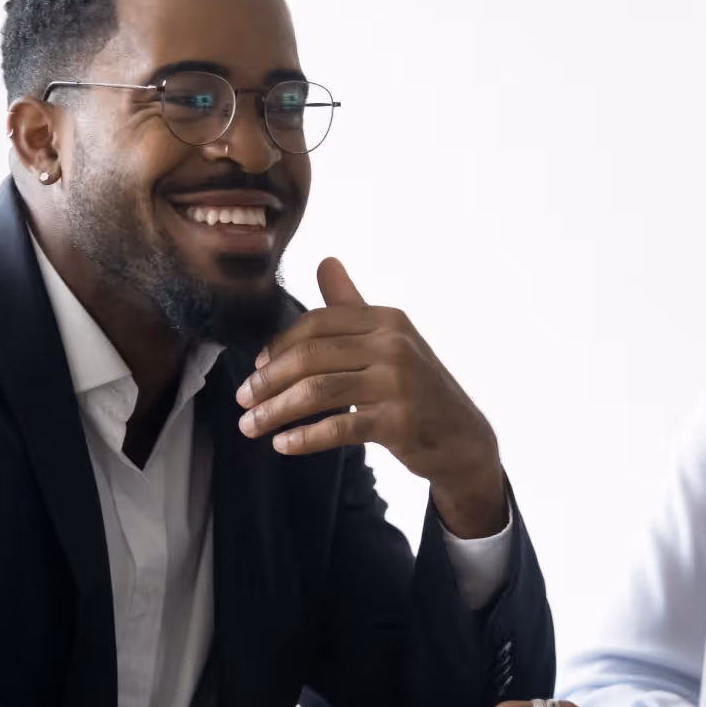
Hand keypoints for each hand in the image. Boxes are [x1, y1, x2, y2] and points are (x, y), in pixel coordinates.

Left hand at [234, 257, 506, 537]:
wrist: (462, 437)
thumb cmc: (418, 387)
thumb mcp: (389, 339)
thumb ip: (352, 305)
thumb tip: (326, 261)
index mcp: (386, 319)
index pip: (316, 324)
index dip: (278, 346)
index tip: (257, 369)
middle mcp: (393, 345)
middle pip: (310, 357)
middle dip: (268, 381)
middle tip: (243, 402)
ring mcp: (398, 383)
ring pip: (318, 392)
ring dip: (276, 412)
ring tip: (252, 427)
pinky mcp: (400, 421)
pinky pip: (339, 427)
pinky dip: (305, 437)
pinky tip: (284, 445)